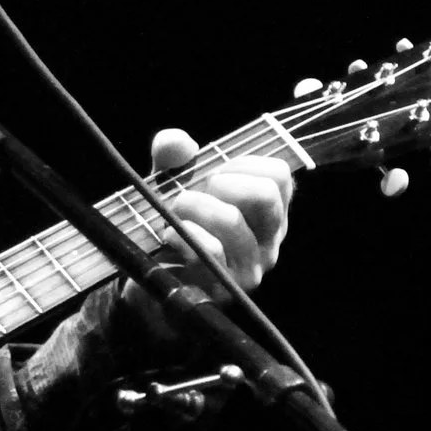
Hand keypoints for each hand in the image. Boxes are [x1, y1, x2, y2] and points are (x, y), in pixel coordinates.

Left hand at [123, 128, 294, 322]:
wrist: (150, 279)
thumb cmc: (171, 226)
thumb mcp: (170, 184)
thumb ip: (172, 157)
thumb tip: (177, 142)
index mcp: (268, 213)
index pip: (280, 176)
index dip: (242, 163)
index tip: (213, 172)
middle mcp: (268, 240)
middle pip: (264, 194)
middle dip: (220, 183)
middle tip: (192, 193)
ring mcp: (250, 267)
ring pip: (231, 220)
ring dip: (192, 207)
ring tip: (172, 214)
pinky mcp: (224, 288)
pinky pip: (210, 249)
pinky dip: (183, 234)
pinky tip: (168, 236)